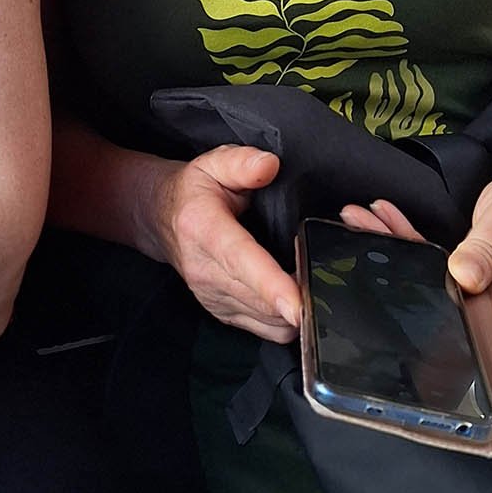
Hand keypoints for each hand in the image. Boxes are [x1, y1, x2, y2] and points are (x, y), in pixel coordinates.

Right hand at [154, 146, 300, 342]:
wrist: (161, 218)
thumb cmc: (192, 190)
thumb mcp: (213, 164)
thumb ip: (241, 162)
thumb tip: (269, 165)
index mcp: (204, 229)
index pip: (241, 261)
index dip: (272, 285)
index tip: (297, 304)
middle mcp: (205, 270)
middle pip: (261, 300)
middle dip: (300, 297)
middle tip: (330, 279)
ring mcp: (212, 297)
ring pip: (268, 321)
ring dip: (295, 311)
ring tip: (313, 285)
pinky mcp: (222, 313)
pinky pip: (265, 330)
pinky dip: (285, 319)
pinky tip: (293, 297)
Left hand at [342, 171, 491, 293]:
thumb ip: (488, 250)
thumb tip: (463, 278)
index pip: (447, 306)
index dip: (408, 288)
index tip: (373, 262)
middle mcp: (484, 300)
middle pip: (426, 286)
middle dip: (386, 258)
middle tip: (350, 229)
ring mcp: (474, 281)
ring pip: (423, 267)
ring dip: (389, 240)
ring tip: (355, 216)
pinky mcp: (468, 263)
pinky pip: (430, 251)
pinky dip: (405, 231)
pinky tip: (381, 213)